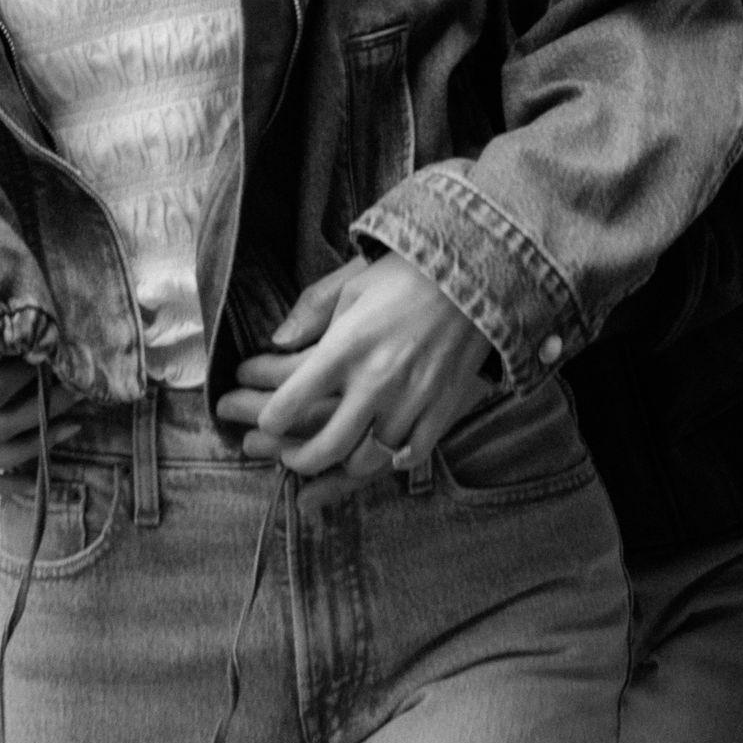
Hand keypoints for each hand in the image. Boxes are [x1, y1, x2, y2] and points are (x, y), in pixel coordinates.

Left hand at [216, 255, 491, 479]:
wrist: (476, 276)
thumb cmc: (406, 276)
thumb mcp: (351, 285)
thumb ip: (310, 313)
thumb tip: (277, 341)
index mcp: (345, 348)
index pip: (291, 401)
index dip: (269, 419)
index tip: (265, 422)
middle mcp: (376, 381)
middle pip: (326, 447)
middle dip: (298, 460)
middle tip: (288, 456)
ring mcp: (411, 400)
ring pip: (367, 460)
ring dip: (342, 466)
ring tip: (331, 457)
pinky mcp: (441, 408)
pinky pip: (411, 454)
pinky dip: (392, 461)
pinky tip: (381, 456)